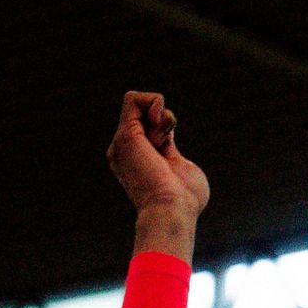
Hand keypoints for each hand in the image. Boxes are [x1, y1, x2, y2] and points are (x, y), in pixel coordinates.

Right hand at [107, 91, 208, 219]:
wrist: (172, 209)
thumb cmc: (184, 200)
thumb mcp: (183, 170)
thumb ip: (173, 153)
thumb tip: (168, 144)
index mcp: (138, 162)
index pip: (152, 129)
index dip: (167, 131)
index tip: (172, 153)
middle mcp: (126, 152)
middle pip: (144, 115)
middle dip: (164, 125)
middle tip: (167, 150)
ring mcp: (122, 143)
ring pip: (139, 104)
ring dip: (161, 119)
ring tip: (163, 143)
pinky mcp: (124, 134)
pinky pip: (134, 98)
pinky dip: (154, 105)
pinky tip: (160, 129)